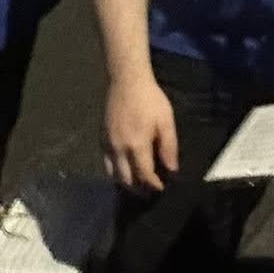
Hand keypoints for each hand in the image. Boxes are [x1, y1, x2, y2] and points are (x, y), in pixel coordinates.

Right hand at [102, 73, 178, 194]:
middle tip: (150, 191)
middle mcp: (119, 148)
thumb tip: (172, 169)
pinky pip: (106, 162)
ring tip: (137, 184)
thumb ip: (169, 147)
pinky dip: (115, 171)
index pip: (144, 175)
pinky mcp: (101, 138)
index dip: (153, 185)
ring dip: (125, 182)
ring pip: (113, 174)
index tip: (162, 188)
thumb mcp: (166, 121)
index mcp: (137, 145)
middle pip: (126, 179)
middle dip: (139, 189)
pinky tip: (125, 169)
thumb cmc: (150, 100)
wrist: (127, 81)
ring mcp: (107, 144)